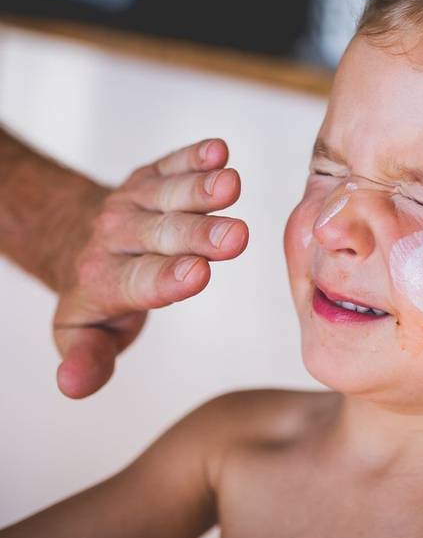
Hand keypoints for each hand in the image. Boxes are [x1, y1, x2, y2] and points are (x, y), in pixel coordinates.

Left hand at [53, 138, 247, 398]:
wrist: (75, 235)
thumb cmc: (97, 294)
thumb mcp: (84, 334)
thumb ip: (86, 359)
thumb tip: (72, 387)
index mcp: (106, 280)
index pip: (140, 281)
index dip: (168, 278)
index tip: (199, 274)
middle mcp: (118, 237)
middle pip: (163, 236)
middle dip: (199, 236)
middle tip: (236, 237)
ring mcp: (135, 201)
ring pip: (169, 194)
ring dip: (201, 189)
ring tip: (230, 183)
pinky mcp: (150, 175)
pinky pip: (172, 163)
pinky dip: (194, 156)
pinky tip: (218, 150)